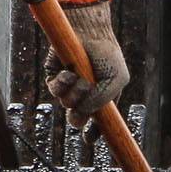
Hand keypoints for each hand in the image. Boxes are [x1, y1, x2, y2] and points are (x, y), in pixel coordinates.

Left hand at [48, 0, 127, 123]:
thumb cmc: (106, 54)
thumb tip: (85, 114)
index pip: (97, 123)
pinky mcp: (55, 76)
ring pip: (66, 104)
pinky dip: (62, 84)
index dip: (94, 133)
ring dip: (74, 93)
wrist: (89, 31)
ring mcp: (70, 87)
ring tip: (80, 78)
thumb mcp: (116, 79)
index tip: (89, 140)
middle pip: (77, 119)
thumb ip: (103, 100)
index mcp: (101, 98)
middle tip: (84, 103)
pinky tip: (68, 72)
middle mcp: (84, 95)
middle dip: (79, 114)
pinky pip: (54, 90)